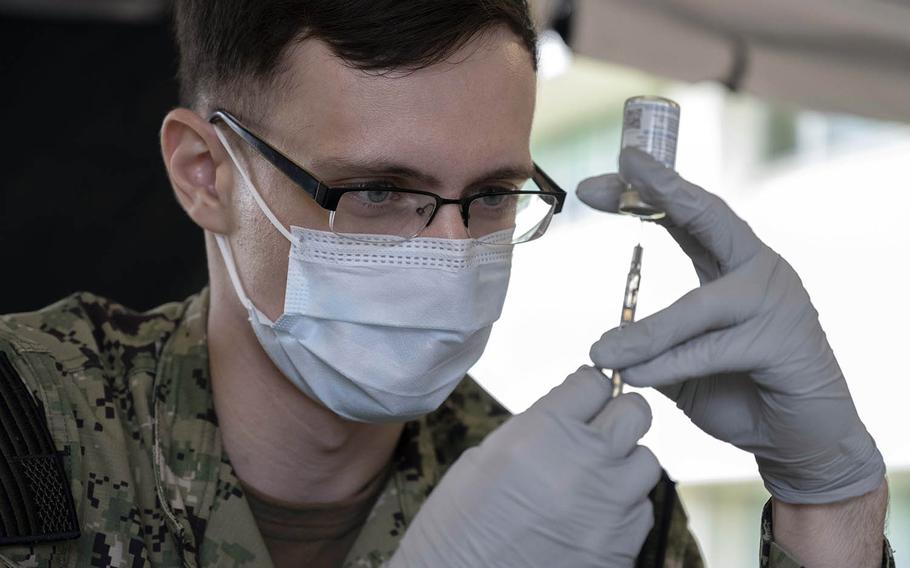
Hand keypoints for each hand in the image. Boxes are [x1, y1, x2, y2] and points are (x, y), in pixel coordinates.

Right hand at [389, 367, 660, 567]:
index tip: (580, 397)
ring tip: (594, 478)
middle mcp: (586, 463)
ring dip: (624, 464)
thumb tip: (572, 413)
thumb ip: (539, 427)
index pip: (594, 382)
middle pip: (635, 411)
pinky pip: (641, 510)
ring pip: (646, 461)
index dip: (586, 388)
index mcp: (545, 431)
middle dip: (616, 415)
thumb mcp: (488, 454)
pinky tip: (593, 515)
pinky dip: (624, 508)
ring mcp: (610, 507)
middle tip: (597, 430)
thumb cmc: (459, 520)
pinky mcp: (621, 547)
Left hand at [578, 148, 884, 504]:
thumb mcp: (684, 364)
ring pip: (697, 306)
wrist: (796, 440)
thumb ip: (653, 345)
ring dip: (644, 333)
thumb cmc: (740, 392)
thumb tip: (604, 346)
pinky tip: (634, 375)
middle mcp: (757, 271)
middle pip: (708, 217)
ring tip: (601, 353)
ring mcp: (775, 301)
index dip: (645, 194)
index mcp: (734, 265)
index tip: (597, 183)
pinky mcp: (783, 342)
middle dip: (662, 189)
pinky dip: (667, 363)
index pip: (688, 216)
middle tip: (622, 167)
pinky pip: (710, 349)